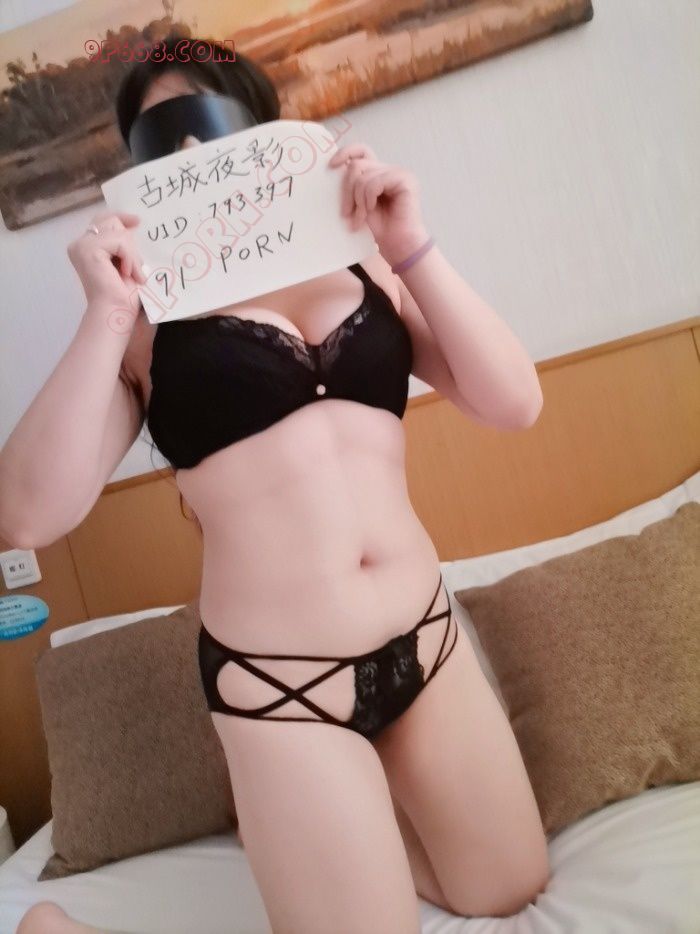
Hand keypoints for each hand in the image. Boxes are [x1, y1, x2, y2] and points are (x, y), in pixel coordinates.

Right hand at [67, 212, 146, 322]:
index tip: (137, 221)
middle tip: (134, 268)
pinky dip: (129, 258)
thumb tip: (134, 222)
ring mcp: (81, 245)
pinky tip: (127, 273)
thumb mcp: (126, 261)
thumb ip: (124, 243)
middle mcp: (79, 244)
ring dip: (132, 254)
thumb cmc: (122, 294)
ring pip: (118, 232)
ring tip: (132, 274)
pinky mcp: (88, 249)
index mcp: (86, 247)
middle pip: (111, 221)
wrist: (116, 311)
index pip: (103, 221)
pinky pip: (119, 242)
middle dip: (129, 243)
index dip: (120, 217)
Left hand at [328, 143, 428, 266]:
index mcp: (378, 172)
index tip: (331, 166)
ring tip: (361, 217)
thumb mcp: (358, 203)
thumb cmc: (379, 227)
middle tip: (346, 213)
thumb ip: (351, 185)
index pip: (361, 150)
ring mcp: (399, 173)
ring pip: (363, 177)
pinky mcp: (405, 180)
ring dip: (358, 201)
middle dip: (347, 191)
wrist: (397, 244)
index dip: (345, 153)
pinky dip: (369, 199)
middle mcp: (389, 169)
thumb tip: (333, 167)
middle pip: (357, 165)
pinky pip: (375, 183)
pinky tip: (372, 210)